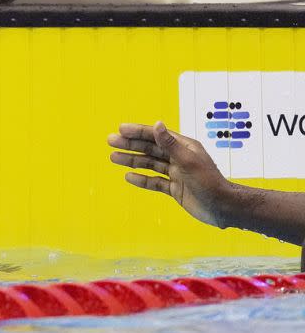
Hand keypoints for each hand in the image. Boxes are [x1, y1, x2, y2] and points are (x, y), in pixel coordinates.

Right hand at [108, 121, 234, 227]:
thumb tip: (157, 124)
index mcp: (184, 147)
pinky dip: (141, 179)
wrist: (223, 208)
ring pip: (149, 164)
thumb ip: (170, 144)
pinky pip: (154, 182)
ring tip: (113, 157)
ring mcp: (176, 173)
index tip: (121, 129)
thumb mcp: (188, 161)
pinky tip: (128, 176)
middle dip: (130, 144)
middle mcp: (178, 158)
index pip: (157, 136)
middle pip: (150, 148)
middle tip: (110, 141)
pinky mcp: (174, 189)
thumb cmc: (210, 183)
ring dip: (131, 160)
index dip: (138, 131)